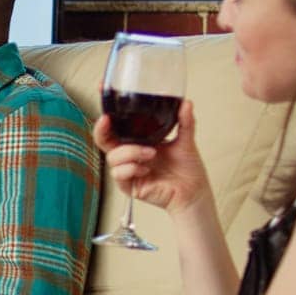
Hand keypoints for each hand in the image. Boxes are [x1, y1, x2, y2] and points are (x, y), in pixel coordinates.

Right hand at [93, 99, 210, 212]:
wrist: (193, 191)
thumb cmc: (187, 169)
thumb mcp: (185, 141)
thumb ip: (184, 122)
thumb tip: (186, 103)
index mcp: (138, 142)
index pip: (116, 128)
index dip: (106, 116)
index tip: (105, 104)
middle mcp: (129, 155)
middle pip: (103, 141)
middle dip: (102, 130)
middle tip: (107, 120)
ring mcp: (127, 170)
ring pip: (112, 157)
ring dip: (130, 152)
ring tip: (151, 153)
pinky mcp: (128, 185)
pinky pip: (118, 173)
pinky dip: (131, 168)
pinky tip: (146, 169)